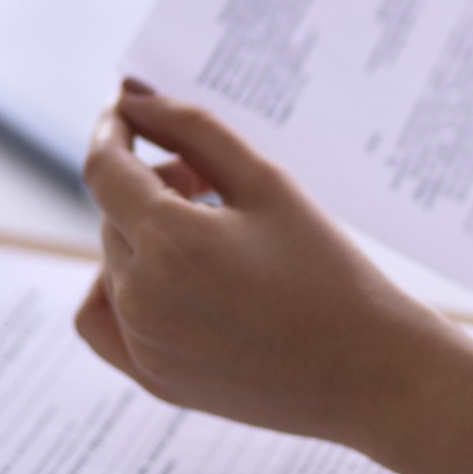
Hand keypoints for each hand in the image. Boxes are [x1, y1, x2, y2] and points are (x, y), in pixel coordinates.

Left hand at [75, 81, 457, 451]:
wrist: (369, 370)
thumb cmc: (328, 268)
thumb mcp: (267, 182)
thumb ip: (193, 130)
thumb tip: (130, 95)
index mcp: (171, 241)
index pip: (105, 169)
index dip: (112, 130)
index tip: (130, 113)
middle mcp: (140, 297)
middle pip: (113, 213)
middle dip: (152, 183)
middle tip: (214, 181)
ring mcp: (141, 345)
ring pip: (112, 261)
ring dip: (144, 232)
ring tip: (212, 230)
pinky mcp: (152, 378)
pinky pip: (103, 318)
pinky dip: (120, 286)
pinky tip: (171, 276)